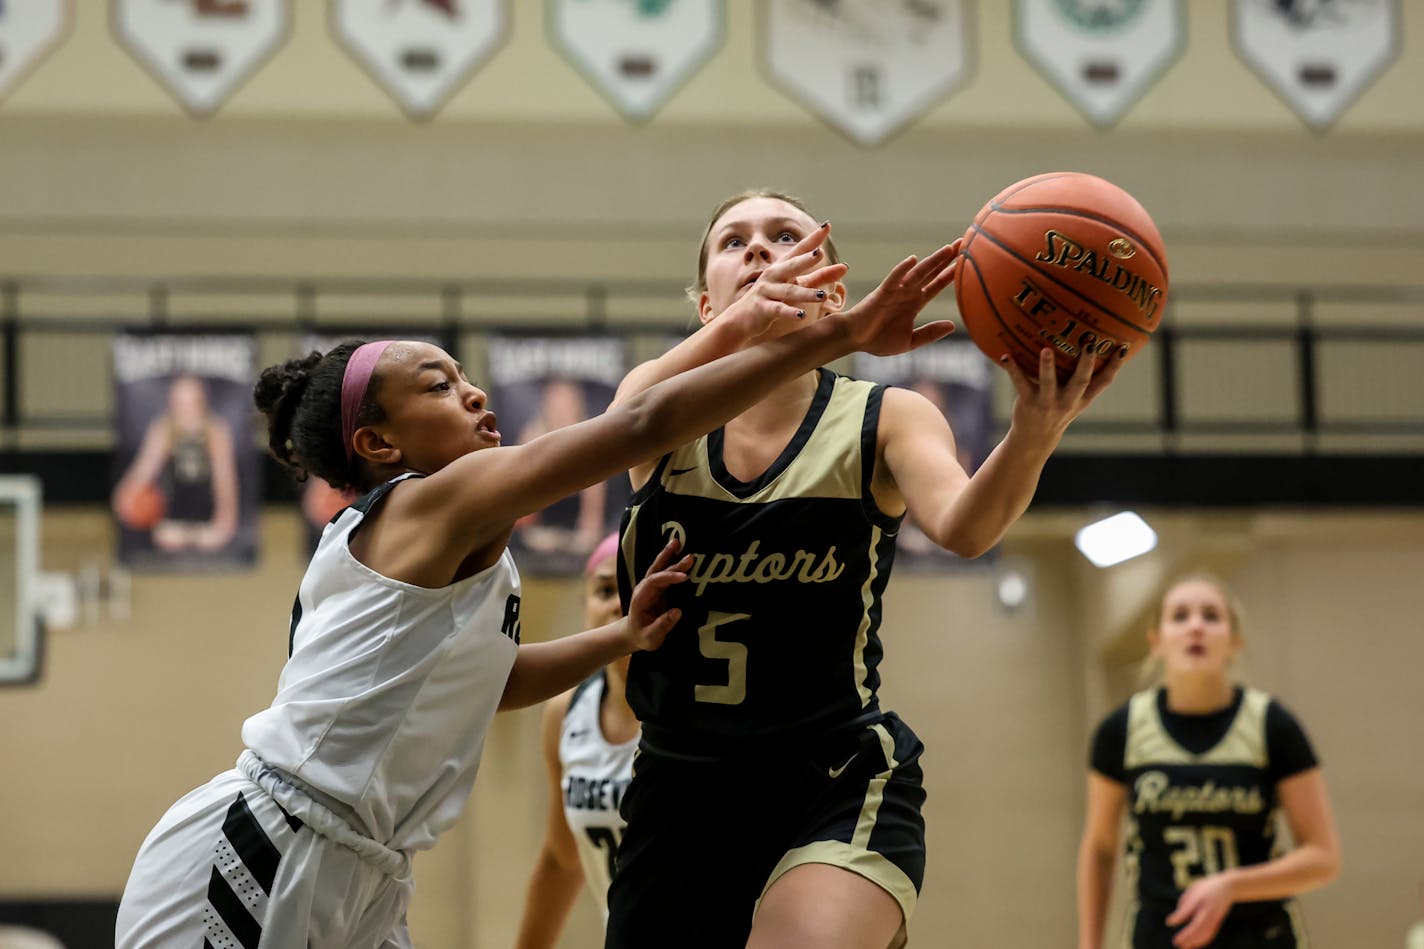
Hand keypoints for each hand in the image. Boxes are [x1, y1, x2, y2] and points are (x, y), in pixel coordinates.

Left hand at [622, 538, 691, 652]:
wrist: (633, 634)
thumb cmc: (642, 636)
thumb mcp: (651, 637)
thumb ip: (662, 625)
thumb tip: (677, 611)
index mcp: (641, 598)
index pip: (655, 582)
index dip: (669, 578)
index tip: (684, 577)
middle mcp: (645, 588)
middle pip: (656, 570)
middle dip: (670, 561)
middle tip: (689, 555)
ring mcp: (651, 586)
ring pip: (660, 568)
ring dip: (669, 555)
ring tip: (677, 541)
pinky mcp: (658, 587)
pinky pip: (665, 572)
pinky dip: (671, 561)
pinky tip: (679, 552)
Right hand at [720, 222, 848, 340]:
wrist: (742, 318)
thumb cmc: (772, 298)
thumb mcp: (796, 285)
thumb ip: (820, 277)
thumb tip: (845, 267)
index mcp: (783, 267)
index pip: (800, 249)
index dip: (813, 238)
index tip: (827, 225)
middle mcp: (773, 275)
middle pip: (791, 266)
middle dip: (805, 259)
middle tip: (820, 253)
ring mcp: (766, 291)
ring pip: (789, 291)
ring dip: (806, 293)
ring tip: (823, 296)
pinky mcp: (762, 308)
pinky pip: (777, 310)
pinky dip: (789, 312)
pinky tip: (801, 315)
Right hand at [840, 240, 960, 356]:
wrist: (854, 340)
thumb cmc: (879, 341)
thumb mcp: (910, 341)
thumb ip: (929, 333)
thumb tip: (952, 325)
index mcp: (915, 303)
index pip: (937, 284)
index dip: (951, 274)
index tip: (968, 262)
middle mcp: (908, 293)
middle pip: (931, 272)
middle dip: (947, 259)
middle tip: (965, 243)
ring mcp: (896, 291)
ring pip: (917, 273)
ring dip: (933, 261)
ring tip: (949, 249)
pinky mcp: (882, 293)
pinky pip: (893, 279)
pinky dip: (902, 269)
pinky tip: (913, 260)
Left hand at [1001, 345, 1123, 444]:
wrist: (1034, 438)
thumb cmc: (1058, 410)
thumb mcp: (1075, 400)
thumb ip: (1083, 379)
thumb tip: (1091, 345)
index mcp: (1082, 398)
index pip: (1104, 381)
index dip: (1115, 365)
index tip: (1123, 347)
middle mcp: (1068, 401)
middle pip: (1080, 381)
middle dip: (1086, 363)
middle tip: (1090, 343)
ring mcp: (1048, 402)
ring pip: (1049, 383)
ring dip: (1047, 366)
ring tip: (1046, 349)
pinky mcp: (1028, 402)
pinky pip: (1020, 383)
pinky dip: (1013, 369)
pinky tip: (1007, 356)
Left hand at [1166, 873, 1235, 948]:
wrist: (1228, 887)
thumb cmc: (1207, 887)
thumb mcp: (1194, 888)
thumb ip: (1185, 901)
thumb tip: (1177, 917)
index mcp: (1201, 898)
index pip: (1188, 909)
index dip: (1178, 917)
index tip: (1168, 922)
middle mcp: (1209, 909)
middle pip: (1198, 925)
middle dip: (1187, 935)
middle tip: (1176, 942)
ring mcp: (1215, 917)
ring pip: (1205, 933)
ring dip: (1194, 942)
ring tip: (1183, 947)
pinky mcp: (1218, 922)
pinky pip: (1210, 934)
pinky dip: (1202, 941)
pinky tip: (1193, 945)